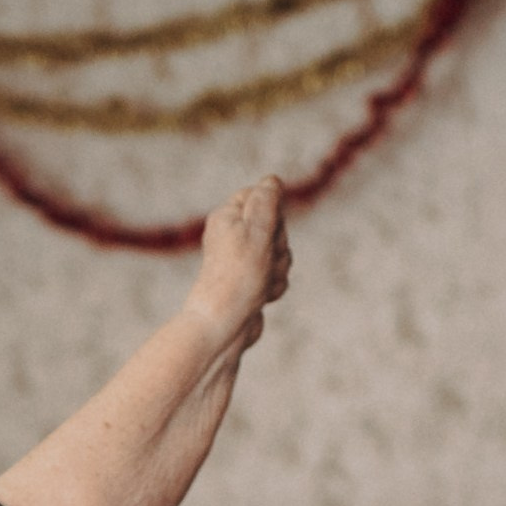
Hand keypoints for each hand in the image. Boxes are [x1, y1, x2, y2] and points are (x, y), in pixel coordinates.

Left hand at [182, 176, 290, 349]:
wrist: (224, 325)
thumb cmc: (237, 277)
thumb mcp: (256, 230)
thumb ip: (267, 202)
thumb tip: (272, 180)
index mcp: (227, 216)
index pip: (262, 196)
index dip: (273, 213)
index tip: (265, 230)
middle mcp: (232, 235)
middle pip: (276, 225)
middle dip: (279, 244)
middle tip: (264, 259)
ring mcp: (243, 260)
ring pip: (281, 253)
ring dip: (279, 268)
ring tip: (261, 281)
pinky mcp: (251, 282)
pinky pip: (277, 275)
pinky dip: (274, 286)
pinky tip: (262, 296)